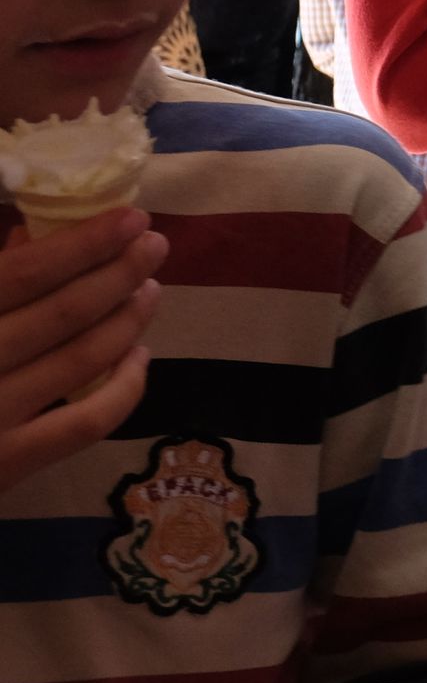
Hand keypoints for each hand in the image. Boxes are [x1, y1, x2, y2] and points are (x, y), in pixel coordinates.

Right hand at [1, 207, 164, 494]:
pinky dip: (126, 387)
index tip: (131, 218)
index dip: (84, 243)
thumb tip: (34, 237)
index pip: (24, 273)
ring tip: (149, 291)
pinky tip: (139, 357)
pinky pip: (87, 422)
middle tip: (156, 245)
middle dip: (119, 273)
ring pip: (82, 360)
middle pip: (63, 312)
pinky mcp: (8, 464)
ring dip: (127, 320)